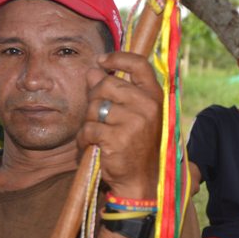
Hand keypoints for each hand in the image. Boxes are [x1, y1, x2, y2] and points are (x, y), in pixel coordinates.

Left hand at [78, 53, 161, 199]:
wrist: (143, 180)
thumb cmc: (136, 145)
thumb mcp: (133, 115)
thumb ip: (114, 91)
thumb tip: (93, 71)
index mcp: (155, 97)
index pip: (139, 65)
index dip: (118, 58)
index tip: (102, 61)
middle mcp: (147, 106)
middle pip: (106, 85)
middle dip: (94, 99)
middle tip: (96, 116)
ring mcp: (134, 122)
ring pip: (94, 107)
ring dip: (88, 121)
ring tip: (96, 134)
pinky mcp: (117, 138)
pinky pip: (88, 128)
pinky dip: (83, 138)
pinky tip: (89, 145)